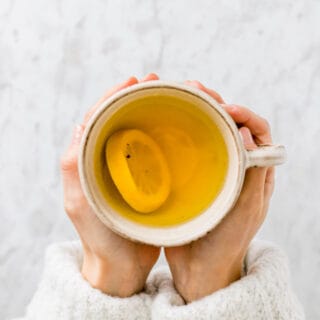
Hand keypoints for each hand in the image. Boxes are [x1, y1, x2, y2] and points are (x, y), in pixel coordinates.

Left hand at [60, 74, 160, 296]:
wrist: (122, 265)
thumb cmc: (100, 237)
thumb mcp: (80, 202)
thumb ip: (73, 165)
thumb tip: (80, 123)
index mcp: (90, 160)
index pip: (100, 118)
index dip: (115, 95)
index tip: (135, 80)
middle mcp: (109, 161)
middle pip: (122, 120)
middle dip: (138, 98)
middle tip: (157, 82)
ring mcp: (129, 170)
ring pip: (140, 132)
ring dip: (154, 113)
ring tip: (173, 97)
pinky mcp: (147, 181)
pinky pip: (155, 152)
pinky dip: (165, 136)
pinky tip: (179, 128)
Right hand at [165, 80, 273, 302]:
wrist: (202, 266)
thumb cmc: (228, 241)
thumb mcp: (246, 208)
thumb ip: (253, 173)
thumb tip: (247, 132)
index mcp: (254, 171)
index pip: (257, 130)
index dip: (244, 114)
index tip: (225, 107)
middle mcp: (234, 165)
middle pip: (231, 125)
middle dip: (217, 105)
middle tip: (197, 93)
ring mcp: (210, 169)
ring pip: (208, 132)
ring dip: (197, 113)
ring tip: (181, 100)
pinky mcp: (190, 176)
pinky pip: (188, 148)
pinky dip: (180, 132)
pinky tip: (167, 125)